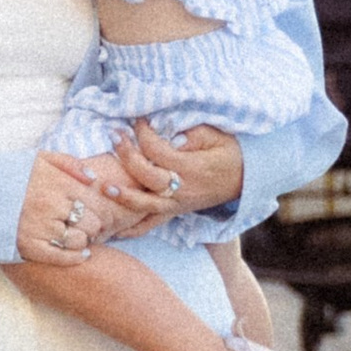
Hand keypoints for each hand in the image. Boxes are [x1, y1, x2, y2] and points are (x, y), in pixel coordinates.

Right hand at [16, 148, 107, 263]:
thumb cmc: (14, 175)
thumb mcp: (40, 158)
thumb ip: (69, 163)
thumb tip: (93, 178)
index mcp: (56, 183)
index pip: (95, 201)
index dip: (103, 210)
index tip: (100, 214)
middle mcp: (51, 205)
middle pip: (92, 222)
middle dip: (94, 225)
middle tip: (89, 226)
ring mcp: (40, 227)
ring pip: (79, 240)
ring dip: (84, 240)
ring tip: (79, 236)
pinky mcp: (30, 246)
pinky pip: (63, 257)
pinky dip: (76, 257)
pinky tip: (82, 254)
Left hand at [86, 117, 243, 235]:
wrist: (247, 177)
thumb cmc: (230, 152)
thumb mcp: (215, 135)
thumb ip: (191, 134)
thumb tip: (167, 134)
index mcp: (192, 168)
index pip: (158, 151)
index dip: (144, 134)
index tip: (136, 120)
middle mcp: (183, 190)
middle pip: (147, 176)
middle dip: (127, 155)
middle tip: (114, 135)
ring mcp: (178, 204)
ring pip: (146, 205)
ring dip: (123, 197)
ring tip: (103, 187)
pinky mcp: (176, 212)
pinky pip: (153, 224)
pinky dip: (133, 229)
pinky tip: (114, 230)